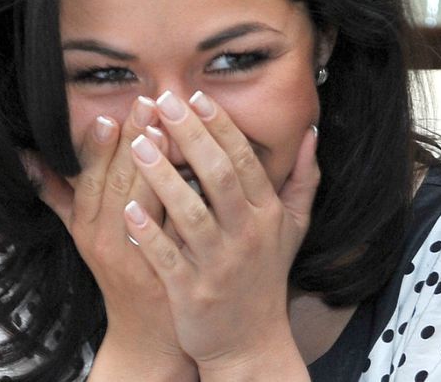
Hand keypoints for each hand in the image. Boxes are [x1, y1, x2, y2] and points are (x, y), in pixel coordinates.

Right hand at [22, 97, 196, 379]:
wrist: (149, 332)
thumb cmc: (119, 272)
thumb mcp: (83, 233)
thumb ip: (57, 194)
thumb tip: (25, 157)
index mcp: (87, 229)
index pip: (90, 180)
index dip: (99, 149)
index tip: (111, 116)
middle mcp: (109, 242)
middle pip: (121, 184)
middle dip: (135, 141)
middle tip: (150, 104)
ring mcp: (143, 257)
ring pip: (151, 203)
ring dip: (162, 163)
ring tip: (173, 128)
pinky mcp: (174, 268)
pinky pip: (181, 227)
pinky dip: (191, 197)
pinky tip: (203, 170)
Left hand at [123, 90, 318, 378]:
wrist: (250, 344)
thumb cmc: (264, 278)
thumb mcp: (293, 229)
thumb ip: (303, 180)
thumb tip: (312, 135)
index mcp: (268, 215)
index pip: (245, 161)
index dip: (221, 127)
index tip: (196, 97)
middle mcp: (247, 235)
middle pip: (220, 176)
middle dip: (190, 136)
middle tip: (162, 101)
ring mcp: (220, 265)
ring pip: (191, 213)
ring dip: (164, 176)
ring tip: (139, 143)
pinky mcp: (192, 293)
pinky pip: (168, 258)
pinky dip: (149, 234)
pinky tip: (127, 208)